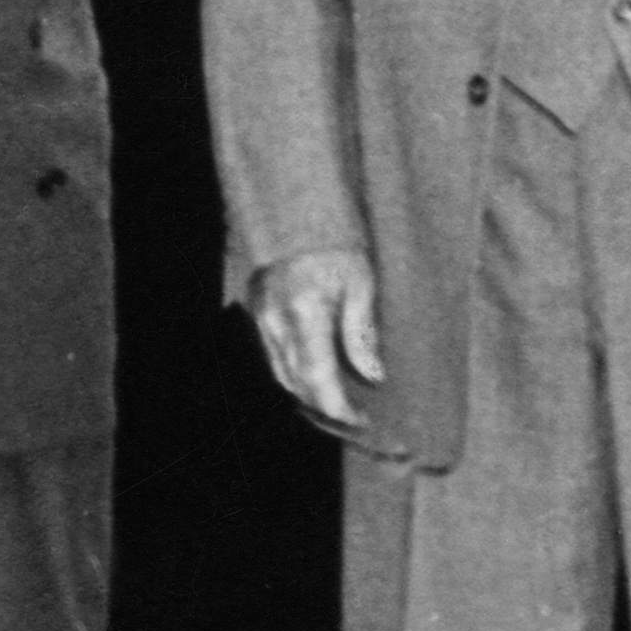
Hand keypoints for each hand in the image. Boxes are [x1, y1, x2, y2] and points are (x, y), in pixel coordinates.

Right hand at [250, 248, 386, 434]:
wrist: (298, 211)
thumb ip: (362, 333)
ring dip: (309, 396)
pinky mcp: (257, 313)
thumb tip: (373, 376)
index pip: (318, 379)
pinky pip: (275, 358)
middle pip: (298, 385)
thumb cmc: (336, 243)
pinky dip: (296, 376)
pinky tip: (317, 379)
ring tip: (340, 404)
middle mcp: (277, 321)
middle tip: (357, 417)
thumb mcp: (361, 284)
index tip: (361, 420)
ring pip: (283, 376)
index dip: (338, 408)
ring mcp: (262, 318)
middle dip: (326, 409)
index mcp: (305, 313)